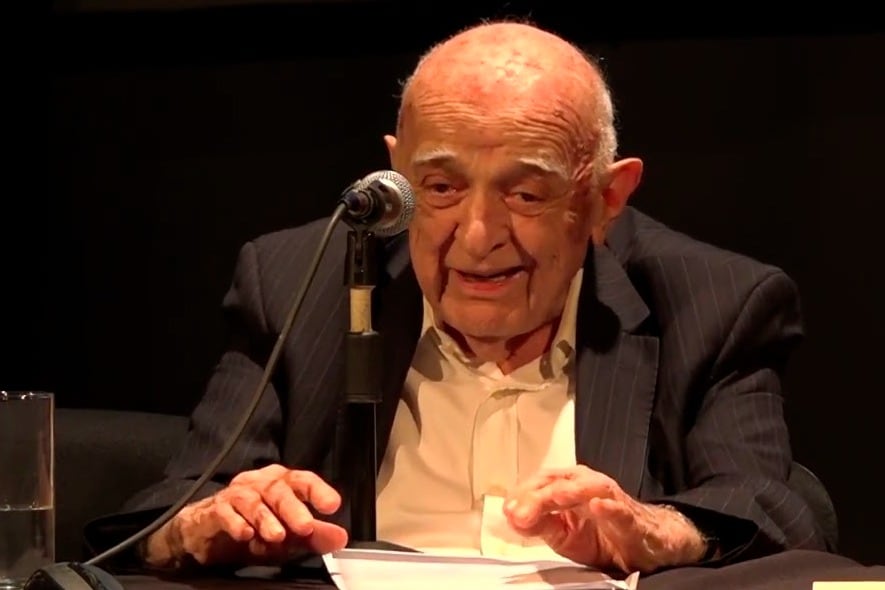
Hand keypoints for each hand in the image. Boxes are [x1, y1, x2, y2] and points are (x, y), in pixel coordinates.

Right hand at [145, 464, 347, 567]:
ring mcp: (236, 493)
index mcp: (281, 483)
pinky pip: (225, 511)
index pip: (302, 480)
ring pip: (253, 500)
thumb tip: (342, 538)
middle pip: (278, 489)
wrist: (207, 534)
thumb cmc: (253, 529)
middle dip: (293, 508)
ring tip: (277, 536)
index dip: (318, 490)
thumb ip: (314, 536)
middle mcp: (259, 483)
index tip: (332, 505)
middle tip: (305, 527)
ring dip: (265, 518)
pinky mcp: (214, 509)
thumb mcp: (288, 536)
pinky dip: (235, 522)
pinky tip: (245, 534)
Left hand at [503, 465, 706, 572]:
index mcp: (567, 484)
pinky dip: (609, 507)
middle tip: (519, 513)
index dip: (522, 496)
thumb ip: (536, 524)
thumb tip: (510, 516)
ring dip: (569, 491)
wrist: (645, 546)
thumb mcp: (561, 533)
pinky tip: (598, 506)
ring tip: (554, 497)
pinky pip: (620, 510)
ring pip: (587, 488)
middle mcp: (587, 484)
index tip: (508, 512)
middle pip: (558, 483)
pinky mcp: (630, 517)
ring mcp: (610, 498)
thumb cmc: (601, 535)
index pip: (539, 482)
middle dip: (537, 497)